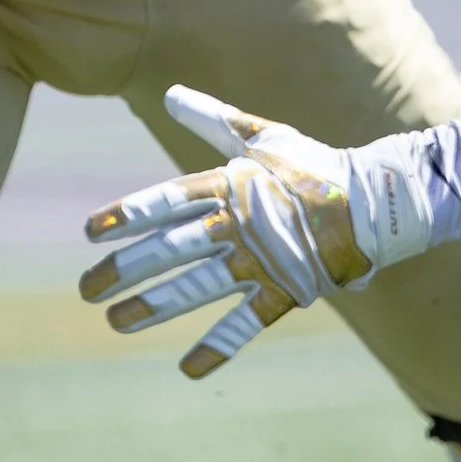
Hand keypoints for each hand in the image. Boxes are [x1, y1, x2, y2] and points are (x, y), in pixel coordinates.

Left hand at [78, 86, 433, 377]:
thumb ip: (214, 119)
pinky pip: (247, 322)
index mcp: (231, 184)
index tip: (90, 232)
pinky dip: (219, 346)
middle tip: (87, 288)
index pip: (168, 201)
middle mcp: (238, 223)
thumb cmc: (312, 164)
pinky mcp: (286, 289)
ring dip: (154, 306)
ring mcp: (262, 259)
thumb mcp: (262, 134)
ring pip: (198, 286)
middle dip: (125, 269)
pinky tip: (188, 368)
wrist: (374, 200)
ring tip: (116, 321)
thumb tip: (170, 93)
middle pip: (171, 248)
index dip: (128, 215)